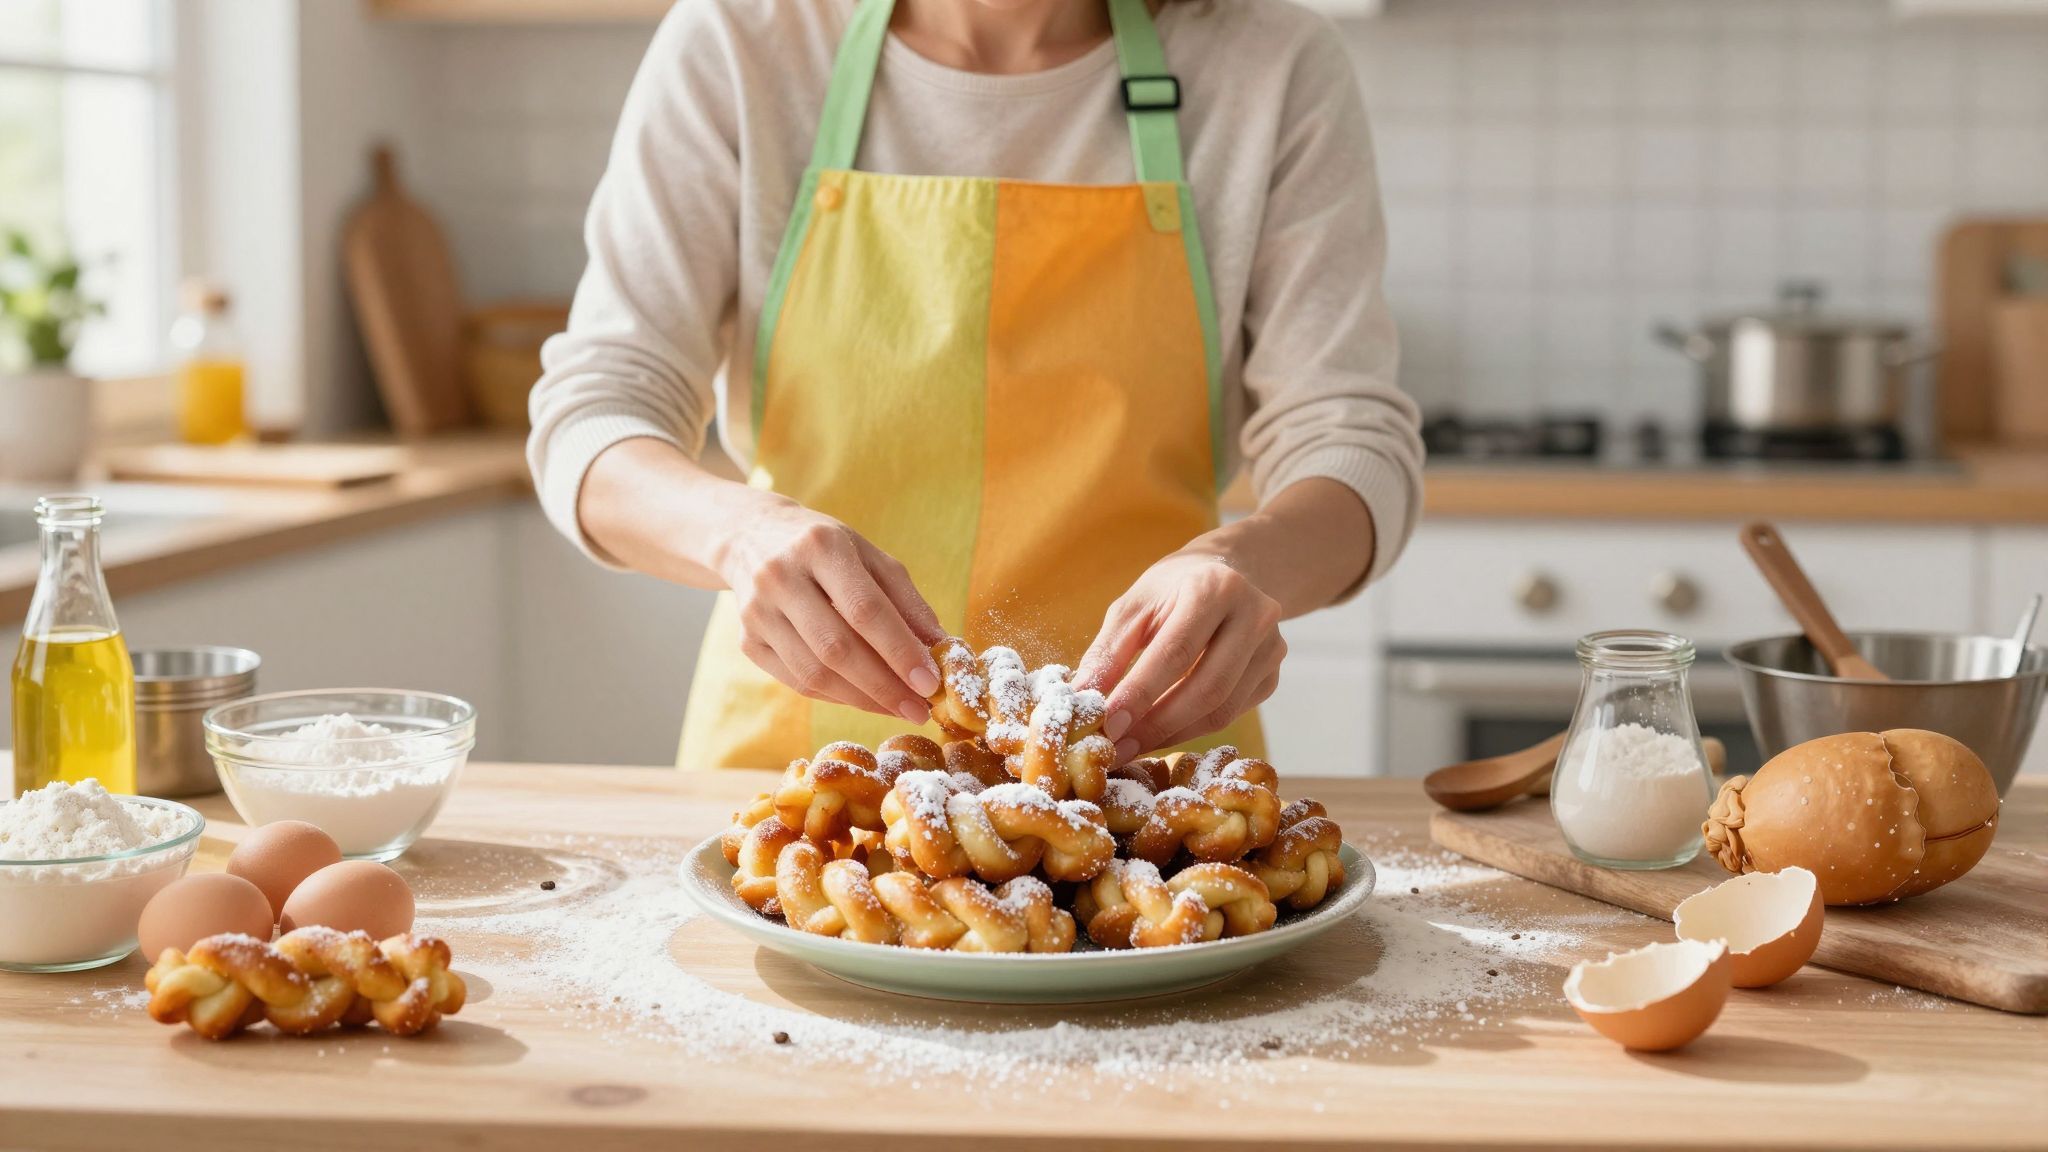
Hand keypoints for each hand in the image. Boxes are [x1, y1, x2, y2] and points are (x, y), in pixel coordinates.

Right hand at [717, 496, 944, 721]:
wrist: (750, 537)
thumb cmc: (825, 550)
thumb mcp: (869, 556)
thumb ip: (906, 601)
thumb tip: (941, 649)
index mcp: (820, 546)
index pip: (864, 609)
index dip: (900, 651)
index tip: (930, 683)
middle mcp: (781, 577)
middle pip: (836, 648)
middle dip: (883, 686)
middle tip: (919, 709)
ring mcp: (757, 612)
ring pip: (813, 673)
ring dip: (862, 699)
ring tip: (897, 708)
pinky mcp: (747, 640)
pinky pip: (796, 681)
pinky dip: (836, 697)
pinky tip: (863, 698)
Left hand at [1074, 550, 1286, 760]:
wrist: (1225, 575)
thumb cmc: (1170, 591)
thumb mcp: (1133, 607)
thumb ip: (1108, 651)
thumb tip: (1082, 699)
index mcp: (1214, 587)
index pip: (1175, 651)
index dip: (1140, 693)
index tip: (1107, 725)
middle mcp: (1254, 615)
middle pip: (1207, 687)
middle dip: (1157, 724)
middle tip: (1117, 747)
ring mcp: (1271, 648)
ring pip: (1222, 709)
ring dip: (1173, 734)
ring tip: (1133, 746)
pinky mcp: (1273, 675)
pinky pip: (1232, 714)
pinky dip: (1192, 730)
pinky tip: (1161, 734)